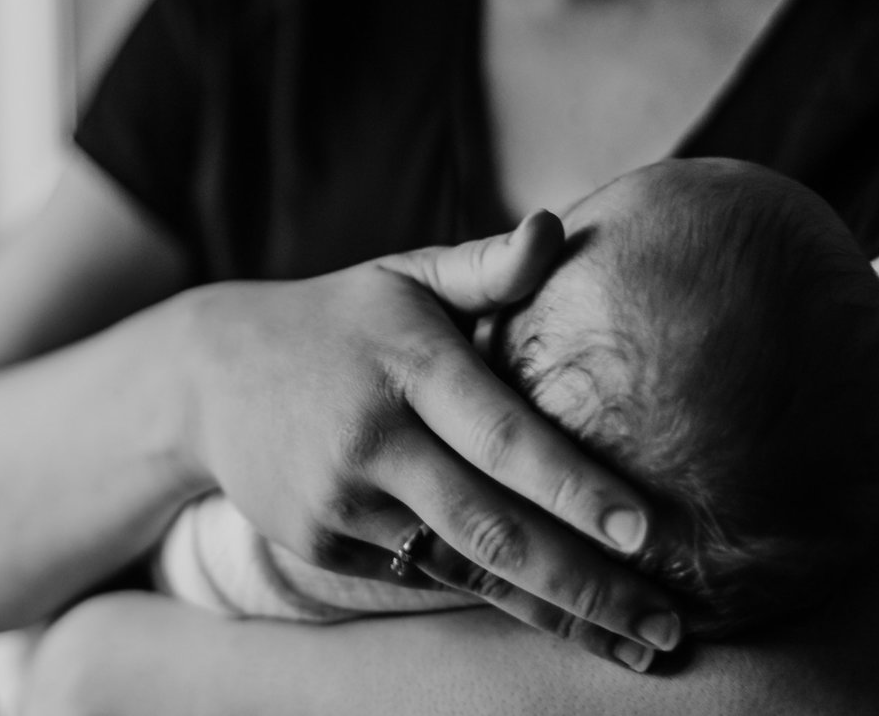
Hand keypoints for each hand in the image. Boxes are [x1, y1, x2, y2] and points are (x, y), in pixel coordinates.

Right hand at [174, 211, 681, 669]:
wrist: (210, 374)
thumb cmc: (342, 320)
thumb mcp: (406, 277)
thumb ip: (487, 266)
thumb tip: (557, 227)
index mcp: (409, 365)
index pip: (503, 436)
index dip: (575, 488)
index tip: (647, 532)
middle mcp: (374, 439)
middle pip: (492, 528)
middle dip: (587, 584)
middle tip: (668, 627)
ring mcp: (341, 500)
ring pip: (463, 570)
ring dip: (554, 613)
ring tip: (637, 651)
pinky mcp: (318, 543)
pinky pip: (418, 575)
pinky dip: (486, 595)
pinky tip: (556, 616)